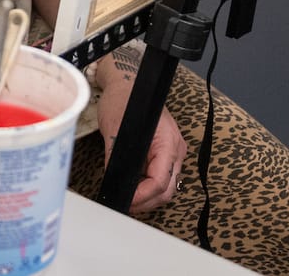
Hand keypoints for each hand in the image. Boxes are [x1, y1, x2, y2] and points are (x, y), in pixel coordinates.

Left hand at [93, 51, 187, 213]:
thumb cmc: (122, 100)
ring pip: (167, 185)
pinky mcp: (167, 151)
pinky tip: (135, 188)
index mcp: (167, 141)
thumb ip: (115, 157)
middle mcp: (176, 148)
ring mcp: (174, 151)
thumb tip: (112, 182)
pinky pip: (163, 175)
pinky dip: (150, 186)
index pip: (160, 180)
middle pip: (167, 189)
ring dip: (149, 196)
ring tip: (128, 199)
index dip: (143, 195)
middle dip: (147, 201)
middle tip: (125, 205)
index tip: (127, 200)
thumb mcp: (113, 129)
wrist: (127, 83)